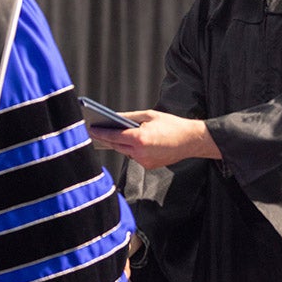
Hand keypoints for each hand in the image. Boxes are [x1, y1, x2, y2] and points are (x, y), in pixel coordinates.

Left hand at [86, 109, 219, 168]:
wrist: (191, 140)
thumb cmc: (172, 125)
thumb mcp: (149, 115)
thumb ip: (130, 117)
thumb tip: (114, 118)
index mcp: (140, 139)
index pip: (114, 136)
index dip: (100, 132)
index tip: (91, 128)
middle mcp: (140, 153)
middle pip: (116, 146)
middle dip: (106, 138)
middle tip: (96, 130)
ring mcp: (144, 161)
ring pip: (125, 152)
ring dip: (118, 144)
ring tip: (108, 134)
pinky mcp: (149, 166)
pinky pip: (134, 157)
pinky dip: (131, 149)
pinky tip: (127, 142)